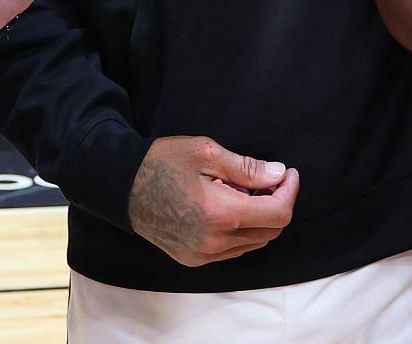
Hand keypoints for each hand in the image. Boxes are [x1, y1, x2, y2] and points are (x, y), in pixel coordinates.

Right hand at [128, 136, 299, 266]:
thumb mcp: (206, 152)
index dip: (289, 192)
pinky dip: (242, 230)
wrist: (122, 187)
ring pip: (254, 243)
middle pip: (270, 231)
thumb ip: (246, 167)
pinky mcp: (195, 259)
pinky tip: (230, 207)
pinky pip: (234, 249)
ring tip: (246, 191)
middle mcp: (215, 242)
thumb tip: (277, 174)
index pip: (277, 214)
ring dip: (261, 218)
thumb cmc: (162, 162)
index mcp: (220, 214)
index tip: (287, 173)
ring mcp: (204, 255)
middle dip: (278, 204)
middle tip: (270, 178)